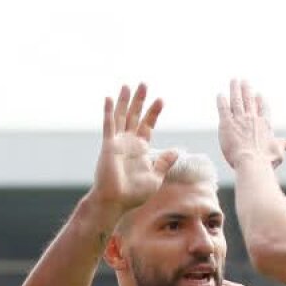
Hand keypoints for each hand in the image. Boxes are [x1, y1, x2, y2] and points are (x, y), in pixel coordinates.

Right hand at [91, 84, 178, 212]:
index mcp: (140, 149)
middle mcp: (128, 142)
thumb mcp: (156, 177)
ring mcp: (117, 142)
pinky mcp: (108, 145)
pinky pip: (108, 125)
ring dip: (124, 101)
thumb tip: (176, 151)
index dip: (153, 112)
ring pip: (121, 116)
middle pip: (134, 116)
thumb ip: (164, 162)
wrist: (117, 201)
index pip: (147, 125)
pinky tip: (109, 98)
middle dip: (140, 100)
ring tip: (128, 85)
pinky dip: (108, 112)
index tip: (161, 99)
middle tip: (144, 84)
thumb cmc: (134, 193)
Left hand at [217, 80, 285, 169]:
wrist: (252, 162)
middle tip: (244, 81)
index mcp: (265, 124)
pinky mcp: (227, 123)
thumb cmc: (266, 161)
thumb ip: (283, 145)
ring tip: (233, 80)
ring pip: (236, 100)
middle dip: (247, 90)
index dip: (261, 101)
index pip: (263, 109)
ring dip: (235, 89)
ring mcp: (240, 119)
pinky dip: (221, 101)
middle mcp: (252, 118)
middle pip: (249, 100)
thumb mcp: (278, 152)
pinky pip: (223, 109)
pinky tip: (220, 95)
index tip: (259, 94)